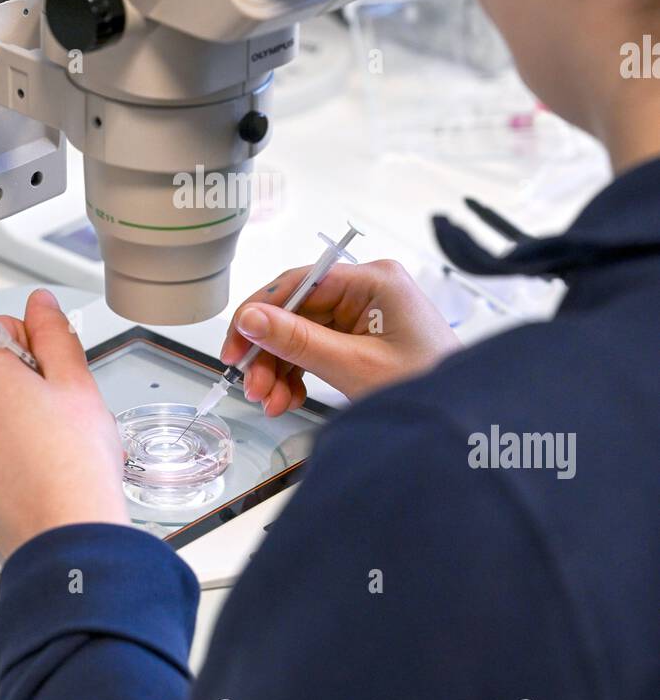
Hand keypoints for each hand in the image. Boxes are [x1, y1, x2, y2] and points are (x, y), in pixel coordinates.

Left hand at [0, 289, 129, 557]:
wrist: (63, 532)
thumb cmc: (72, 464)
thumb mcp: (76, 380)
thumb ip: (54, 331)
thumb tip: (41, 304)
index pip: (1, 327)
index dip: (37, 344)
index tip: (56, 370)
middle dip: (24, 376)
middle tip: (60, 405)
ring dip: (15, 408)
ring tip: (52, 435)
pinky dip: (5, 440)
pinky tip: (38, 457)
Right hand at [221, 260, 460, 415]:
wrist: (463, 420)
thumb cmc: (427, 387)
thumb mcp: (353, 366)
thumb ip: (298, 341)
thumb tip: (251, 318)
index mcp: (374, 280)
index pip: (299, 283)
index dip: (260, 313)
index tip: (236, 345)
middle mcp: (369, 289)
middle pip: (297, 312)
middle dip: (271, 352)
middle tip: (252, 385)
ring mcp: (366, 313)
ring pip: (302, 334)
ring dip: (281, 369)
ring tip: (271, 402)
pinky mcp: (364, 337)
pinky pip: (318, 348)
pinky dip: (299, 374)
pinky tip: (288, 398)